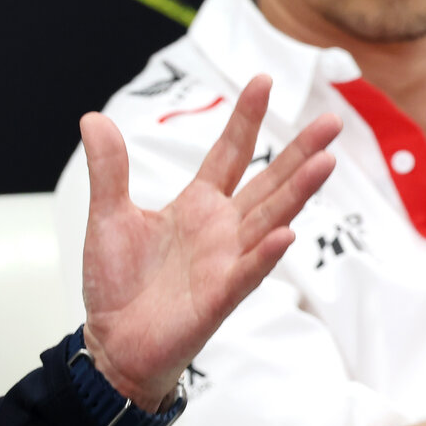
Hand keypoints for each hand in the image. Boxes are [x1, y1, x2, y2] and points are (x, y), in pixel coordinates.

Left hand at [80, 74, 338, 410]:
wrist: (113, 344)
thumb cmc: (118, 284)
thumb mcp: (108, 215)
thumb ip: (109, 169)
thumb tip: (93, 118)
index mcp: (196, 206)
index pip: (229, 153)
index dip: (246, 119)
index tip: (263, 81)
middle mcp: (220, 229)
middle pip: (268, 182)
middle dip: (299, 152)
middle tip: (333, 120)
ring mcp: (225, 262)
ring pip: (270, 219)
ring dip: (297, 192)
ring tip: (325, 161)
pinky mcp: (219, 297)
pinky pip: (248, 272)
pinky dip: (266, 253)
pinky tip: (286, 232)